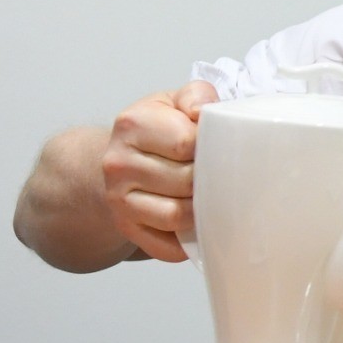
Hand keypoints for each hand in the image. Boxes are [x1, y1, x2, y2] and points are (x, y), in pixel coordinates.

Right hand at [100, 81, 217, 261]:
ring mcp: (118, 199)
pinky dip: (189, 240)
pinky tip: (199, 224)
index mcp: (133, 124)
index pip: (187, 143)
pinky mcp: (126, 228)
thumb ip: (197, 96)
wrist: (122, 157)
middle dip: (212, 179)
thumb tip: (204, 113)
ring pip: (177, 216)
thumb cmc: (160, 128)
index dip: (214, 146)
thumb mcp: (175, 101)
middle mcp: (118, 163)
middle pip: (185, 181)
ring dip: (203, 210)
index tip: (222, 145)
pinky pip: (167, 246)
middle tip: (224, 174)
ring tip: (214, 196)